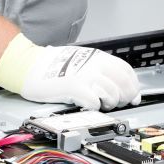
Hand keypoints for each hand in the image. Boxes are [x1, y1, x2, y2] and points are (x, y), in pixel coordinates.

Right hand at [0, 34, 141, 110]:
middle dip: (125, 98)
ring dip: (109, 103)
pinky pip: (94, 102)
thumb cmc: (51, 65)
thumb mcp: (80, 60)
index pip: (125, 70)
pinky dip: (94, 107)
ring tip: (100, 104)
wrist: (29, 65)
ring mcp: (85, 75)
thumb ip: (98, 69)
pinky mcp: (75, 87)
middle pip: (123, 84)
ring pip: (112, 95)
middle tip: (119, 103)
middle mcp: (94, 64)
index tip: (134, 96)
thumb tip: (116, 85)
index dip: (133, 85)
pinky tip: (87, 104)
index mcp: (97, 56)